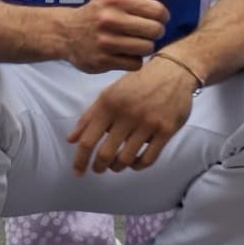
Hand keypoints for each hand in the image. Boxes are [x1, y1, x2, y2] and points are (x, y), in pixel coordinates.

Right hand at [54, 0, 177, 73]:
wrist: (67, 33)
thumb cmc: (101, 11)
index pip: (157, 10)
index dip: (162, 16)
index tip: (155, 18)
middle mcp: (109, 19)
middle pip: (154, 31)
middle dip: (155, 32)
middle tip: (146, 31)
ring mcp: (105, 42)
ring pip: (146, 48)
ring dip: (145, 47)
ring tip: (135, 41)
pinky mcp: (102, 61)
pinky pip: (134, 64)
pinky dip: (133, 60)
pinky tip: (124, 53)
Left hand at [69, 53, 197, 175]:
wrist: (172, 72)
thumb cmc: (136, 84)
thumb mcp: (109, 94)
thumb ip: (89, 117)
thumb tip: (71, 140)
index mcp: (109, 104)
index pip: (88, 140)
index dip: (80, 160)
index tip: (77, 172)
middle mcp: (127, 113)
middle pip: (105, 153)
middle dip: (99, 166)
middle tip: (98, 169)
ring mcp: (148, 122)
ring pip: (126, 159)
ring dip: (117, 167)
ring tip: (115, 165)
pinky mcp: (166, 130)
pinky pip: (148, 159)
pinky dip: (137, 166)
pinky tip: (133, 162)